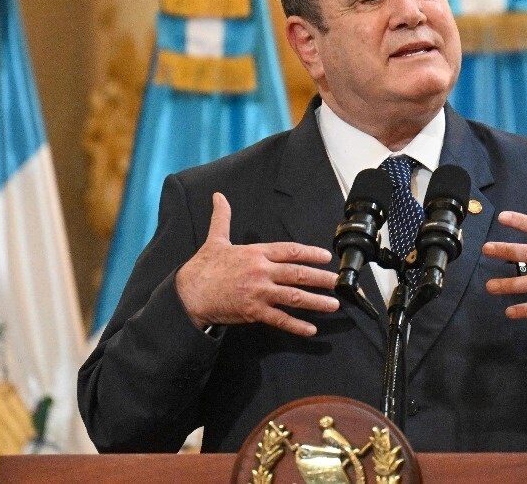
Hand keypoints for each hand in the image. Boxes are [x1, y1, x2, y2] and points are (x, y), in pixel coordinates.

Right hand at [175, 192, 339, 335]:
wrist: (188, 294)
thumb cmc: (202, 267)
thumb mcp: (215, 239)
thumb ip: (222, 218)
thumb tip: (218, 196)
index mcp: (256, 253)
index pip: (290, 251)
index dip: (311, 253)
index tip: (326, 257)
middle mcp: (261, 271)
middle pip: (297, 274)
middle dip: (320, 278)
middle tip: (338, 282)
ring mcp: (259, 292)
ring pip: (294, 297)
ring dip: (316, 301)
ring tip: (333, 305)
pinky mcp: (253, 312)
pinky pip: (279, 319)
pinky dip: (296, 325)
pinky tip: (311, 329)